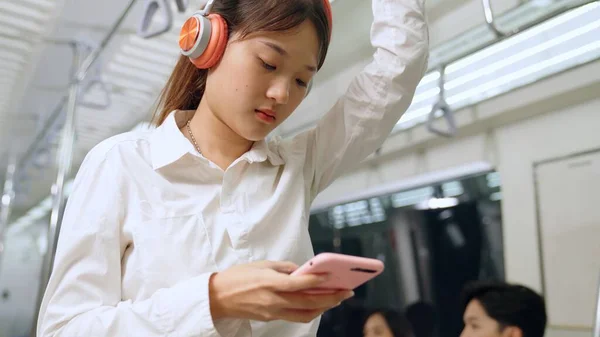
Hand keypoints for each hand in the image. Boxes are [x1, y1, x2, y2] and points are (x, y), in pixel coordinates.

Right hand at [209, 260, 353, 322]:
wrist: (217, 297)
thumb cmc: (238, 276)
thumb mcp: (262, 264)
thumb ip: (284, 268)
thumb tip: (303, 270)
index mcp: (270, 282)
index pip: (300, 283)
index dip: (318, 280)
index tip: (334, 275)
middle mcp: (274, 300)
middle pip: (308, 302)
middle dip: (331, 297)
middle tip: (346, 291)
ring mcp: (273, 312)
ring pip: (306, 313)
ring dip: (324, 307)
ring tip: (337, 298)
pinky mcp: (271, 318)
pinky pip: (296, 316)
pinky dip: (310, 311)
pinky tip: (319, 304)